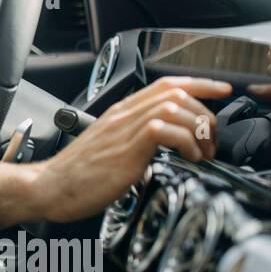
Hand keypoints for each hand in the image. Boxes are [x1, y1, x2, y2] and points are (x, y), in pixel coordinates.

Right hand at [28, 77, 233, 223]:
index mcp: (120, 113)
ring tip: (203, 152)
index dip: (199, 84)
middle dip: (206, 113)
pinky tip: (189, 158)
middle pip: (176, 93)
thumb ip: (134, 142)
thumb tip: (162, 148)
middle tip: (212, 140)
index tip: (222, 90)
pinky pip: (165, 130)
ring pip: (174, 107)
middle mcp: (123, 115)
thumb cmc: (76, 176)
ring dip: (199, 129)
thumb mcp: (110, 151)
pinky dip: (187, 142)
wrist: (49, 187)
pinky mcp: (125, 148)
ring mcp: (123, 130)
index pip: (166, 85)